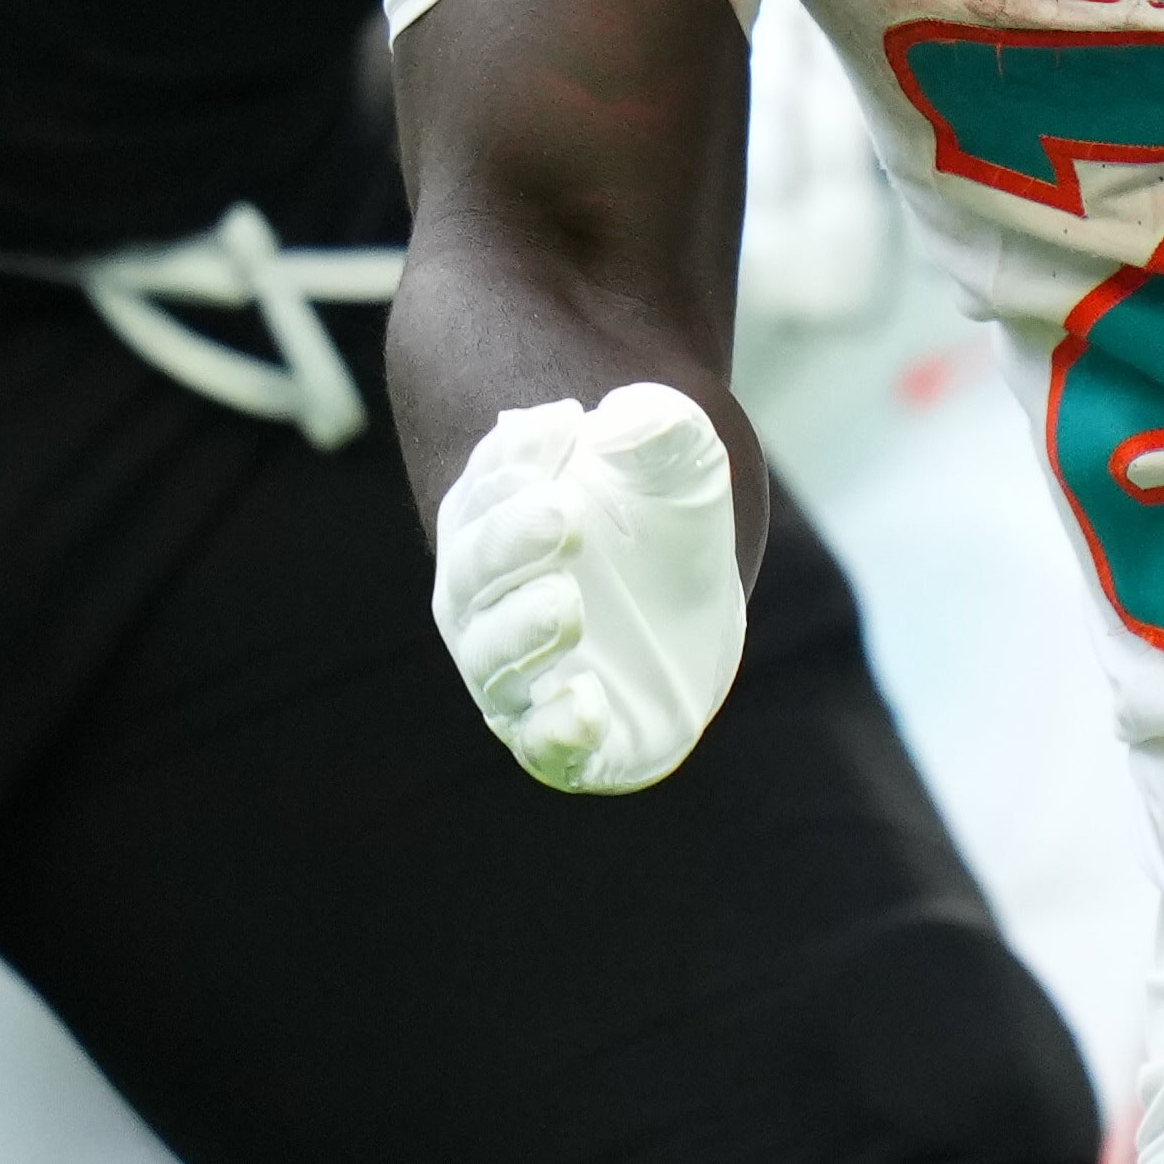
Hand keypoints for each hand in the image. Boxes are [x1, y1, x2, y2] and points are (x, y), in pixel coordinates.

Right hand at [432, 383, 748, 792]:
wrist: (690, 619)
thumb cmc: (658, 525)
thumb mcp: (678, 466)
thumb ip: (658, 430)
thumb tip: (626, 417)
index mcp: (490, 524)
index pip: (482, 492)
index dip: (515, 461)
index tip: (566, 424)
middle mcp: (482, 603)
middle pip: (473, 574)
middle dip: (510, 542)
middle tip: (565, 512)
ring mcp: (515, 675)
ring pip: (493, 662)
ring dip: (523, 632)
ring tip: (567, 602)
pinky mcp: (559, 738)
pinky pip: (541, 746)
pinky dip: (556, 731)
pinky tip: (587, 701)